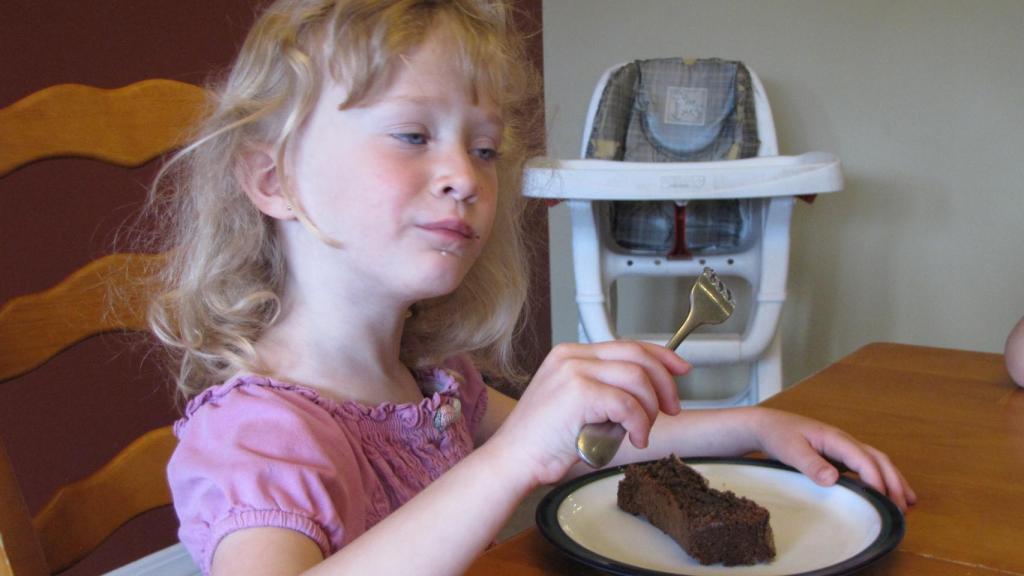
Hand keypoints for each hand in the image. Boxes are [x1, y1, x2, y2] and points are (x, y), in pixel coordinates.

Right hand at [490, 341, 689, 485]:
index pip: (626, 345)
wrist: (514, 460)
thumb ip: (605, 391)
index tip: (680, 369)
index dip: (660, 356)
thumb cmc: (543, 442)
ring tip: (640, 431)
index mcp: (570, 355)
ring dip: (649, 409)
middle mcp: (572, 356)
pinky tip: (634, 439)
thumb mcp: (577, 406)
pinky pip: (628, 403)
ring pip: (637, 378)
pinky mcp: (578, 392)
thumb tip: (647, 394)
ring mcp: (574, 371)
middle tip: (670, 409)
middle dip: (664, 382)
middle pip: (637, 355)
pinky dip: (639, 424)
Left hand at [749, 408, 916, 511]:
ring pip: (876, 462)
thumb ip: (811, 464)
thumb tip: (834, 479)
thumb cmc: (778, 435)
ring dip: (893, 480)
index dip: (875, 478)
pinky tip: (886, 493)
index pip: (863, 458)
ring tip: (908, 502)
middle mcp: (844, 441)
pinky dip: (881, 479)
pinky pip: (866, 466)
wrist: (766, 426)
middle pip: (878, 459)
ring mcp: (843, 448)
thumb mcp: (790, 450)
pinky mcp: (839, 456)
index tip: (883, 499)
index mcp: (834, 438)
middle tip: (903, 507)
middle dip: (894, 482)